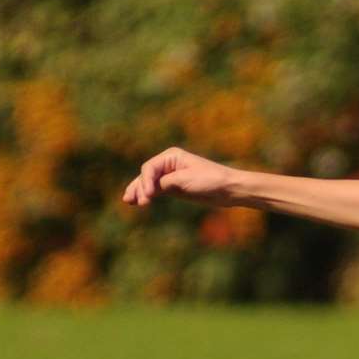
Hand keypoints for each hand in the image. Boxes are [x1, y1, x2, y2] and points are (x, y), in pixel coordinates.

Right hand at [122, 147, 243, 206]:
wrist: (229, 189)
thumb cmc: (210, 181)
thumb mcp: (184, 181)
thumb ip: (164, 184)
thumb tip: (149, 189)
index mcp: (171, 156)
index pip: (150, 168)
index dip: (144, 182)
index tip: (146, 196)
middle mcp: (169, 163)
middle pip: (147, 175)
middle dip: (138, 187)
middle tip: (129, 200)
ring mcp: (172, 176)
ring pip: (150, 183)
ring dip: (140, 191)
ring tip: (129, 201)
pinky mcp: (176, 187)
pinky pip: (158, 190)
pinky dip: (149, 195)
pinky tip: (141, 202)